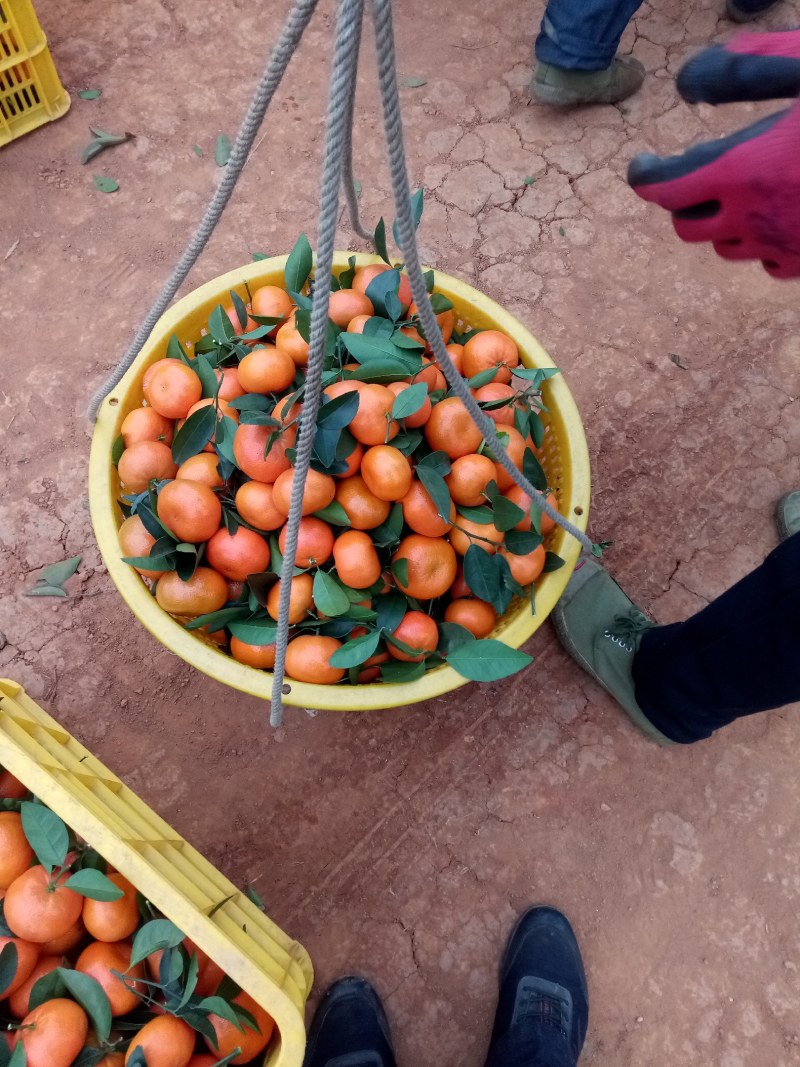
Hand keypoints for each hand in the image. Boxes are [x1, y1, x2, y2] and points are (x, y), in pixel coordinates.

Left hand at [627, 30, 799, 278]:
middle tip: (691, 176)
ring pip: (725, 248)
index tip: (642, 163)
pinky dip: (761, 243)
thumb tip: (686, 83)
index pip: (666, 189)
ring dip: (720, 223)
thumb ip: (744, 72)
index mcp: (744, 171)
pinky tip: (777, 216)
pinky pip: (767, 264)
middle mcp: (754, 218)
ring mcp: (782, 246)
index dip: (645, 176)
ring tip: (736, 193)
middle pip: (688, 228)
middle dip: (682, 204)